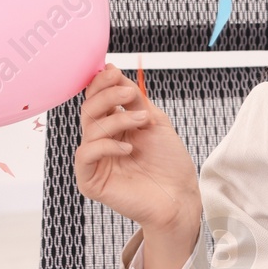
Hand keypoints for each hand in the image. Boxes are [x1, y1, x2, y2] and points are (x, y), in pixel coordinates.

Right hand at [74, 64, 202, 235]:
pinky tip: (129, 147)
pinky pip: (86, 154)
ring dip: (117, 119)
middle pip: (89, 110)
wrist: (180, 197)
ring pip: (90, 129)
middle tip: (129, 94)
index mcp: (114, 127)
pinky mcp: (91, 181)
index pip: (96, 100)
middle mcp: (102, 142)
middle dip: (107, 96)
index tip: (114, 72)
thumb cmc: (170, 164)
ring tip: (142, 121)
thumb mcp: (153, 121)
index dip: (100, 84)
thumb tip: (112, 71)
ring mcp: (96, 161)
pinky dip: (107, 146)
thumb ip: (133, 99)